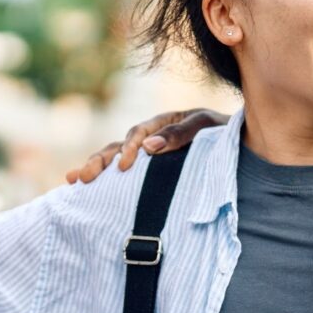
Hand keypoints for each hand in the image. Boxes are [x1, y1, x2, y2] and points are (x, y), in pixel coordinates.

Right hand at [65, 109, 229, 183]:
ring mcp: (148, 154)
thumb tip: (150, 147)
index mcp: (164, 123)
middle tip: (83, 177)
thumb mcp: (206, 126)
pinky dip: (105, 179)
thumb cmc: (221, 132)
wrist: (237, 142)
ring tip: (74, 180)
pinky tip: (83, 189)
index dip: (129, 148)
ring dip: (95, 167)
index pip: (139, 133)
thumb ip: (182, 133)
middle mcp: (151, 136)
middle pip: (118, 145)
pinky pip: (123, 172)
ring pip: (114, 157)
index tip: (123, 167)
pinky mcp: (149, 170)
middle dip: (99, 160)